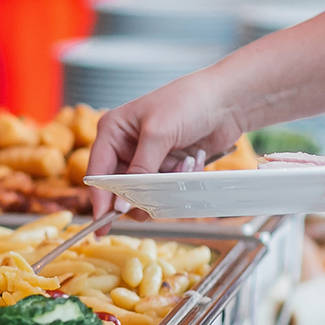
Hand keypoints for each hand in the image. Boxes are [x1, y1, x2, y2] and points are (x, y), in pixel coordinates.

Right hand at [86, 70, 246, 217]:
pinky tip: (194, 160)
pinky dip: (181, 180)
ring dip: (165, 186)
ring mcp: (148, 157)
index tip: (103, 224)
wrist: (227, 100)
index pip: (97, 172)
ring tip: (183, 166)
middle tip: (154, 200)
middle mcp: (126, 145)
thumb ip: (138, 171)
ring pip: (145, 192)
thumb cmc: (188, 102)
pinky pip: (166, 188)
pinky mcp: (168, 165)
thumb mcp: (158, 134)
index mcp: (113, 130)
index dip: (100, 199)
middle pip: (120, 188)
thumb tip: (121, 204)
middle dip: (139, 195)